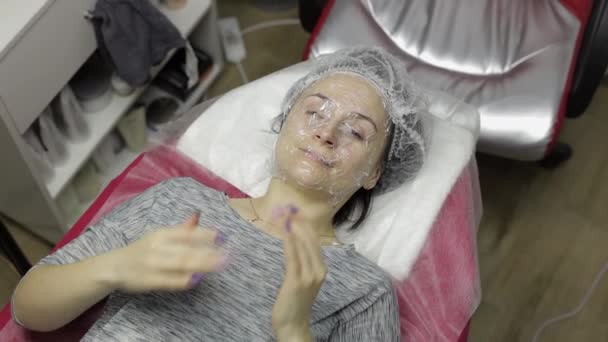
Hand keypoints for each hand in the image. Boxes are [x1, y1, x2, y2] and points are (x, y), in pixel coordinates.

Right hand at [106, 213, 228, 292]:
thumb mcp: (160, 235)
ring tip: (218, 265)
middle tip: (228, 255)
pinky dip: (183, 280)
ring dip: (201, 264)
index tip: (223, 236)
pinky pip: (168, 281)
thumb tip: (199, 215)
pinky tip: (197, 279)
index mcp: (161, 234)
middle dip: (208, 252)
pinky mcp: (148, 281)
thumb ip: (181, 229)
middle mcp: (157, 247)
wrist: (114, 266)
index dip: (205, 234)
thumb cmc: (143, 249)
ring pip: (180, 264)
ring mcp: (152, 264)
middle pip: (186, 249)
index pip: (186, 233)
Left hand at [271, 206, 326, 340]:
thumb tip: (293, 239)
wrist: (294, 325)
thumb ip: (302, 261)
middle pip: (309, 239)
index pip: (315, 240)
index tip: (294, 210)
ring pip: (301, 244)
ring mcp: (309, 276)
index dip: (305, 223)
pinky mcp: (297, 280)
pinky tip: (283, 230)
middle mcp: (319, 270)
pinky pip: (293, 256)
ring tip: (282, 214)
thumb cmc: (295, 301)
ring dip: (291, 227)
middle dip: (298, 221)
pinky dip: (288, 240)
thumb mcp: (303, 279)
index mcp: (322, 268)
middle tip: (286, 208)